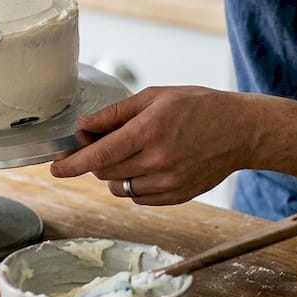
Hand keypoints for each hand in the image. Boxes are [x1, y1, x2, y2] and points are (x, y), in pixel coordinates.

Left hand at [50, 85, 249, 204]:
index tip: (55, 167)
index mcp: (149, 131)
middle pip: (105, 173)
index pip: (100, 156)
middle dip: (93, 162)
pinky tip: (145, 166)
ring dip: (112, 174)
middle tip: (97, 145)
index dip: (72, 164)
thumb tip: (83, 127)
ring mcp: (169, 182)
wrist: (241, 131)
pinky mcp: (178, 196)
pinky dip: (133, 185)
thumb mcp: (155, 97)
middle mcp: (158, 160)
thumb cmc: (198, 107)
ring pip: (120, 188)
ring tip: (129, 153)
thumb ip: (115, 114)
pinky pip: (139, 198)